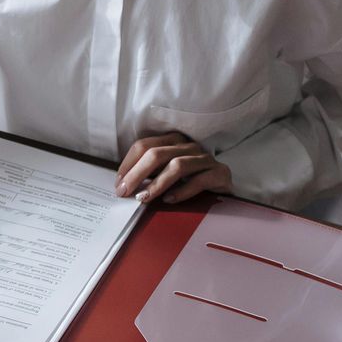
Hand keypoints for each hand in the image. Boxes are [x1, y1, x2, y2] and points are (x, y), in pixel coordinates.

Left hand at [116, 132, 232, 204]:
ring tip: (143, 198)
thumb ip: (148, 175)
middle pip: (157, 154)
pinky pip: (199, 180)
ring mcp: (205, 159)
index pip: (144, 146)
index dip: (128, 164)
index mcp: (172, 141)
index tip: (118, 183)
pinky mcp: (219, 173)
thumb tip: (122, 185)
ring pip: (177, 165)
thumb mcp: (165, 174)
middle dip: (136, 174)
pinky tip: (169, 200)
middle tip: (124, 191)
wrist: (223, 189)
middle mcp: (188, 146)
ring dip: (157, 183)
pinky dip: (182, 191)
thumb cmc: (189, 180)